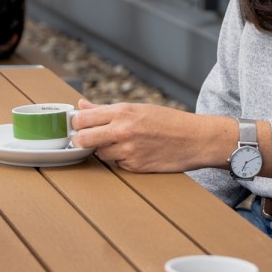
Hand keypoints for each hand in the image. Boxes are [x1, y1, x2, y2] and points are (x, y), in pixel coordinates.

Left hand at [68, 99, 237, 173]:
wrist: (196, 139)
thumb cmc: (168, 121)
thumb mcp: (138, 108)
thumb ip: (106, 109)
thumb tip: (81, 105)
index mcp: (123, 111)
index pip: (82, 118)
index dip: (76, 123)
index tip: (76, 125)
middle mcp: (123, 130)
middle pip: (83, 139)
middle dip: (80, 141)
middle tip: (86, 140)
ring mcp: (128, 150)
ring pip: (100, 154)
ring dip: (104, 151)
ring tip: (121, 144)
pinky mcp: (135, 167)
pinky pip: (117, 165)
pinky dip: (121, 160)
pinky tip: (136, 153)